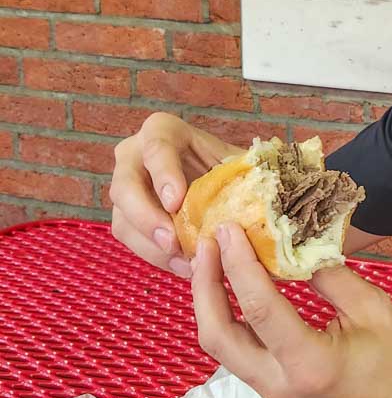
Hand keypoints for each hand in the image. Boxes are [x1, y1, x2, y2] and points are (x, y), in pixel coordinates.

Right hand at [109, 112, 241, 277]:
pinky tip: (184, 265)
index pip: (155, 148)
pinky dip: (157, 256)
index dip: (163, 174)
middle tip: (172, 241)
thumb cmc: (228, 168)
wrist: (220, 183)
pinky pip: (133, 240)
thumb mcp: (239, 163)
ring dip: (151, 244)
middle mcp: (135, 156)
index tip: (176, 202)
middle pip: (124, 186)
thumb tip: (262, 195)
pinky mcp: (128, 217)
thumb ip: (246, 172)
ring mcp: (127, 188)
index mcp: (162, 132)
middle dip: (146, 216)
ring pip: (123, 219)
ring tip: (185, 261)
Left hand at [190, 222, 391, 397]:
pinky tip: (234, 291)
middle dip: (204, 285)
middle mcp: (280, 384)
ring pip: (221, 348)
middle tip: (206, 244)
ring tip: (213, 261)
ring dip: (210, 303)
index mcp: (309, 363)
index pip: (259, 308)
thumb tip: (294, 245)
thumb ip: (329, 277)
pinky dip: (229, 319)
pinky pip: (238, 354)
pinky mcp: (274, 394)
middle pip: (217, 335)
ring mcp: (272, 395)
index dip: (238, 263)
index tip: (227, 229)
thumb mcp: (373, 309)